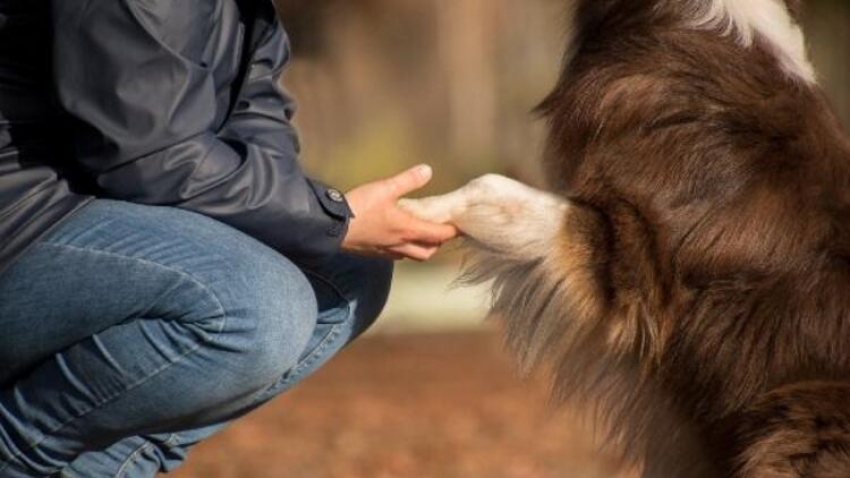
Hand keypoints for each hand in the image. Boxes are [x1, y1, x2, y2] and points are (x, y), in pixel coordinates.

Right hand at [342, 165, 458, 260]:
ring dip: (421, 248)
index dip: (451, 231)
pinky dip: (403, 249)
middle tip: (440, 232)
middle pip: (427, 252)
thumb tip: (427, 170)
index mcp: (408, 229)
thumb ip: (407, 180)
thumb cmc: (359, 207)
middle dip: (437, 244)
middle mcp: (401, 244)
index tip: (460, 226)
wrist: (331, 226)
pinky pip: (395, 255)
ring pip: (412, 256)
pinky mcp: (374, 253)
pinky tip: (397, 239)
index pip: (439, 235)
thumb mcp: (385, 188)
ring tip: (422, 236)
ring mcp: (387, 251)